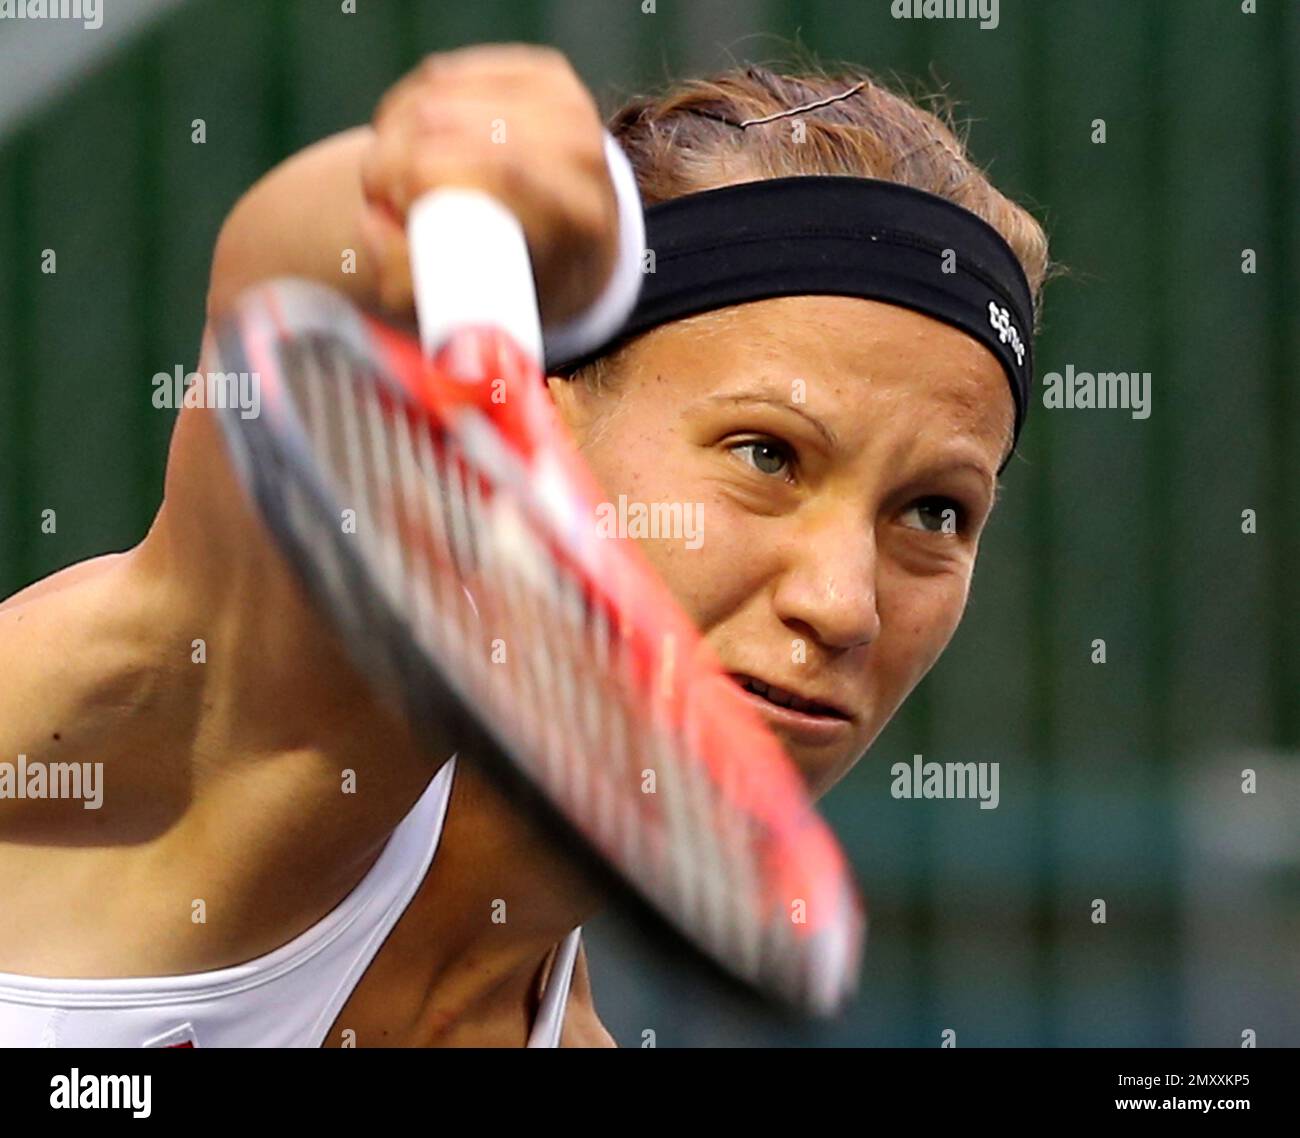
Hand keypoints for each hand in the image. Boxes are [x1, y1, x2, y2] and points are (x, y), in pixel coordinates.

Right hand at [359, 44, 618, 327]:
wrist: (577, 248)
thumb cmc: (521, 287)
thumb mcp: (478, 315)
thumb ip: (415, 287)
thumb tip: (373, 225)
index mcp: (579, 217)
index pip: (498, 170)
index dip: (420, 178)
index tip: (390, 209)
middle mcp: (583, 153)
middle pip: (451, 125)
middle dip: (391, 157)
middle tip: (377, 196)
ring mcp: (567, 105)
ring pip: (439, 93)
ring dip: (393, 132)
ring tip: (391, 176)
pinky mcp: (543, 74)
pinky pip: (445, 75)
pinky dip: (408, 105)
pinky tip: (405, 138)